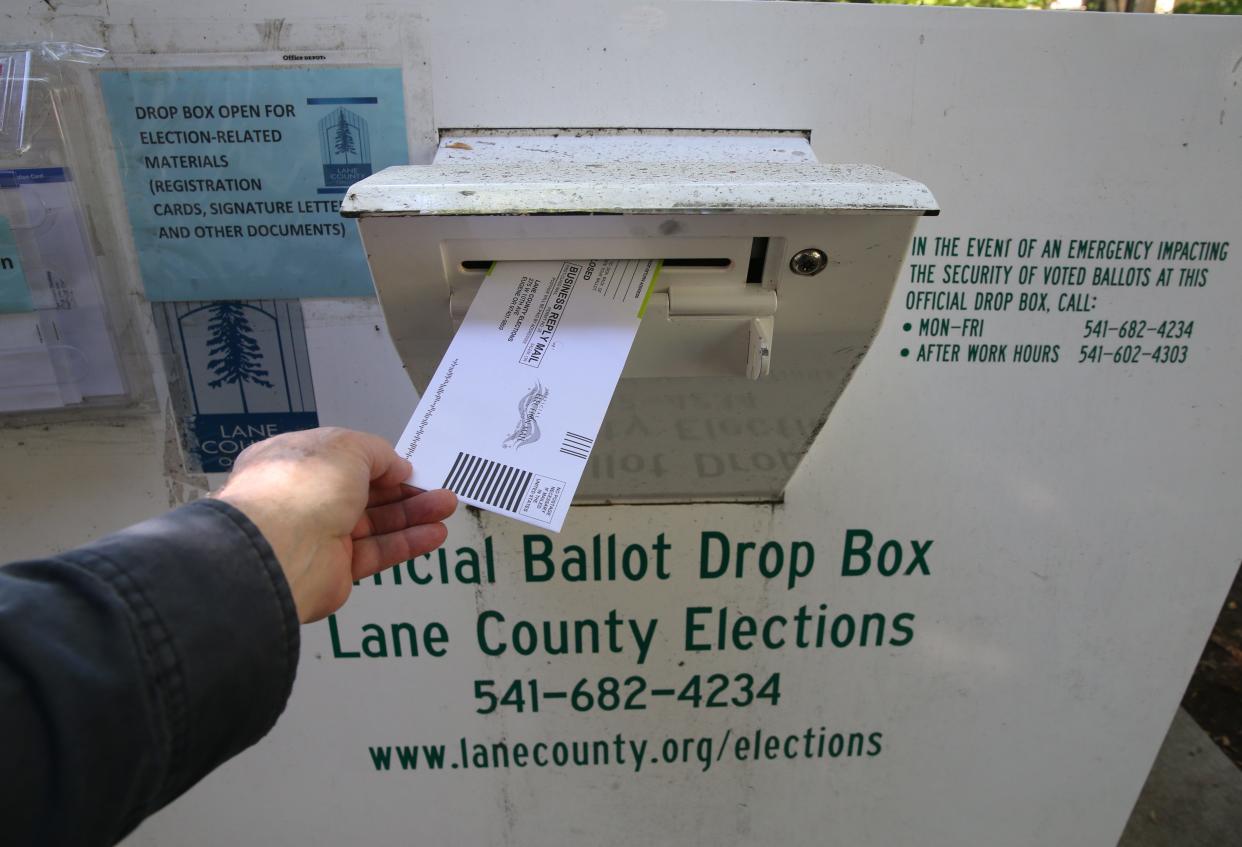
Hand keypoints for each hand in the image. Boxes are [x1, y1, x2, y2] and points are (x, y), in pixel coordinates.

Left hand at [212, 427, 456, 622]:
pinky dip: (406, 543)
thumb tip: (397, 468)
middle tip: (439, 489)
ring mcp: (319, 535)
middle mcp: (305, 498)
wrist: (278, 550)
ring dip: (412, 515)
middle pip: (364, 493)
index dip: (379, 462)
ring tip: (446, 508)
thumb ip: (378, 453)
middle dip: (404, 489)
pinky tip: (434, 535)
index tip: (410, 466)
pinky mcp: (335, 569)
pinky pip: (377, 552)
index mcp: (295, 461)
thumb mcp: (347, 446)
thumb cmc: (302, 487)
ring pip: (375, 523)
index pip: (343, 459)